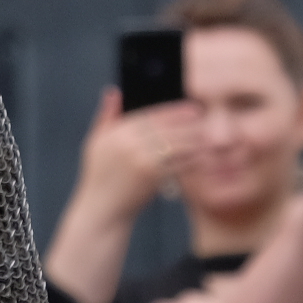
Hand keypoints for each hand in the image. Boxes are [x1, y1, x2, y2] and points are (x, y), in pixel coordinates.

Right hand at [73, 87, 199, 214]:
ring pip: (175, 144)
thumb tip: (115, 91)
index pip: (151, 114)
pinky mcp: (151, 177)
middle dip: (188, 123)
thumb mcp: (96, 142)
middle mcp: (129, 143)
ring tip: (207, 138)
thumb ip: (107, 115)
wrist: (101, 211)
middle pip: (166, 128)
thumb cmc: (99, 177)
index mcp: (116, 132)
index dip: (174, 110)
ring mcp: (141, 160)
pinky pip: (177, 165)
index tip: (191, 108)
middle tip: (204, 120)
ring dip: (194, 140)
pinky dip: (191, 160)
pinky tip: (200, 157)